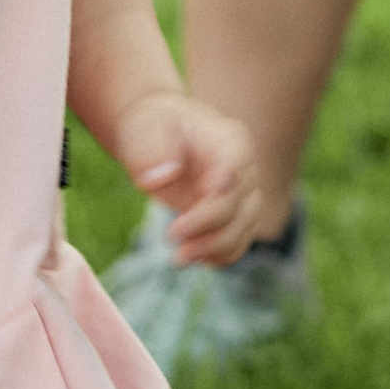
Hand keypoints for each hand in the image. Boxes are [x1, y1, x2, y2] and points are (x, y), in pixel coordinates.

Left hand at [108, 87, 264, 266]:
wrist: (155, 141)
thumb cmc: (152, 129)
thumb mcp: (144, 130)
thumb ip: (151, 150)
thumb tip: (160, 178)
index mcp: (228, 139)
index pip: (236, 164)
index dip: (224, 185)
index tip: (201, 197)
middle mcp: (243, 169)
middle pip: (242, 202)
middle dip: (209, 223)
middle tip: (172, 235)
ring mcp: (242, 195)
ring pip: (245, 227)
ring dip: (215, 246)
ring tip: (179, 258)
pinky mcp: (232, 218)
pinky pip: (238, 242)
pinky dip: (220, 255)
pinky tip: (194, 259)